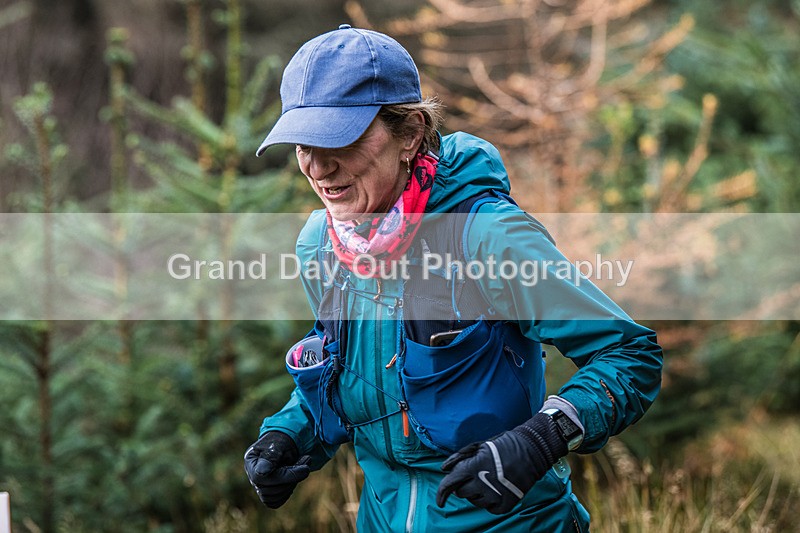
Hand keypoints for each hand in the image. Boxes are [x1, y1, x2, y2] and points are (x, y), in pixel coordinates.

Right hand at [244, 431, 311, 508]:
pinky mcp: (266, 494)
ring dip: (292, 484)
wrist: (284, 445)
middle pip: (269, 490)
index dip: (284, 475)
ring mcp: (258, 486)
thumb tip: (262, 473)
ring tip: (302, 466)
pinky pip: (276, 502)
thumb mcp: (279, 444)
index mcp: (251, 460)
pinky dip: (287, 492)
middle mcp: (251, 475)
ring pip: (274, 497)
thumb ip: (271, 456)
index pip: (261, 476)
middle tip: (307, 460)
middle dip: (293, 477)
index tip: (305, 468)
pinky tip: (293, 479)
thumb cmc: (281, 442)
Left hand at [436, 412, 567, 514]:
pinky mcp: (506, 504)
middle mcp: (482, 484)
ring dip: (477, 493)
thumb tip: (443, 469)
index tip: (439, 500)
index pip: (450, 484)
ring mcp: (495, 495)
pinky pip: (490, 509)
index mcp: (473, 467)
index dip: (441, 493)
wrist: (532, 450)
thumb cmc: (503, 446)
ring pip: (475, 502)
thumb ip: (459, 458)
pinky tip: (496, 490)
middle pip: (462, 493)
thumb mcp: (479, 446)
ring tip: (489, 481)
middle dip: (464, 486)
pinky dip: (490, 502)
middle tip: (475, 477)